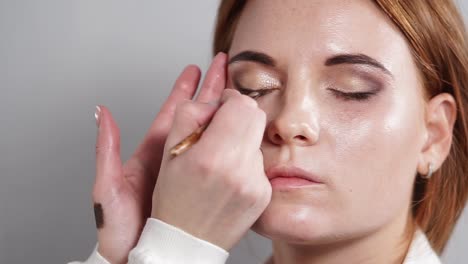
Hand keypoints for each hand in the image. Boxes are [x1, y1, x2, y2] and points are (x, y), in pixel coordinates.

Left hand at [92, 53, 228, 263]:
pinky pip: (224, 161)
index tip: (196, 68)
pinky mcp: (205, 187)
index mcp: (154, 152)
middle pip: (199, 117)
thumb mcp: (108, 186)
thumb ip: (106, 151)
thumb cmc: (118, 228)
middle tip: (225, 69)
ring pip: (214, 135)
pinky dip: (235, 144)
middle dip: (212, 92)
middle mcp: (176, 158)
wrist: (143, 255)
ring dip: (226, 113)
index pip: (175, 113)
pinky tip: (247, 135)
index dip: (186, 90)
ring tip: (240, 93)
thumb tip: (102, 114)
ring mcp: (193, 171)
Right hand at [151, 83, 271, 250]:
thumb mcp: (167, 151)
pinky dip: (245, 160)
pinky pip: (260, 161)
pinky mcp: (264, 193)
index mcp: (212, 156)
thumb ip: (189, 114)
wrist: (187, 241)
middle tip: (221, 123)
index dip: (229, 98)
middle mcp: (239, 170)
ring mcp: (256, 183)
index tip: (219, 105)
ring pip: (257, 138)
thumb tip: (211, 101)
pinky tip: (228, 173)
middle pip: (256, 116)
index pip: (240, 104)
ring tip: (220, 156)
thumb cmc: (173, 200)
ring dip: (241, 138)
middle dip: (238, 113)